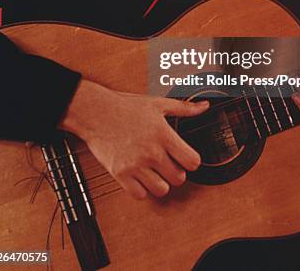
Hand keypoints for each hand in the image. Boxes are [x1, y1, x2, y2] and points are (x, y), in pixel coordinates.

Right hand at [60, 79, 208, 199]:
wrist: (96, 112)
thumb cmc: (125, 107)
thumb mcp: (157, 103)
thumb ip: (183, 108)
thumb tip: (204, 107)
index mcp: (163, 135)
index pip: (192, 161)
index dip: (192, 161)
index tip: (187, 158)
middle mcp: (151, 152)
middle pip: (179, 178)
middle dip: (177, 172)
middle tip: (170, 164)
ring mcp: (136, 165)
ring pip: (162, 190)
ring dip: (161, 183)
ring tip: (155, 172)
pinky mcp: (121, 174)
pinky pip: (140, 195)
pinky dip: (142, 189)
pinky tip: (141, 176)